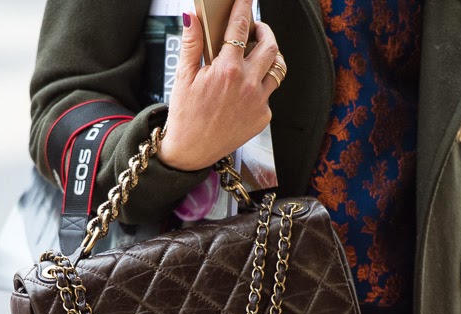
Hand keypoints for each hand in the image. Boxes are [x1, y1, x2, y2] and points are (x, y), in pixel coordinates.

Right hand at [158, 0, 285, 170]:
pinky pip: (268, 94)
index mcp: (227, 71)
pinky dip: (259, 86)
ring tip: (257, 55)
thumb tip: (191, 17)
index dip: (244, 9)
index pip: (239, 29)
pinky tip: (244, 90)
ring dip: (269, 57)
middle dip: (265, 31)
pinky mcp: (263, 117)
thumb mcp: (183, 77)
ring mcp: (259, 102)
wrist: (191, 152)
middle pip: (270, 46)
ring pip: (277, 69)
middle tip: (256, 28)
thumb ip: (191, 44)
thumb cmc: (185, 115)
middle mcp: (248, 85)